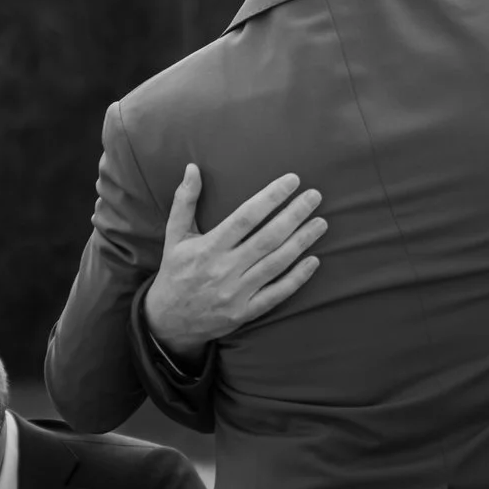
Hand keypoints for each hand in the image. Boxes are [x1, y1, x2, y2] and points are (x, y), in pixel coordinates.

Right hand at [142, 165, 325, 364]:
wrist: (168, 321)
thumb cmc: (175, 271)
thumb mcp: (174, 236)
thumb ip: (185, 201)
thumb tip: (193, 167)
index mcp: (208, 247)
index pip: (245, 217)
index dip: (270, 198)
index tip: (292, 181)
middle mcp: (224, 269)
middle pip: (267, 238)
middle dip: (294, 215)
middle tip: (315, 196)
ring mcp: (236, 293)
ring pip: (276, 264)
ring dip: (301, 242)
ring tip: (321, 223)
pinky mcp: (245, 312)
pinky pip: (276, 294)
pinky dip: (297, 278)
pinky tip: (314, 261)